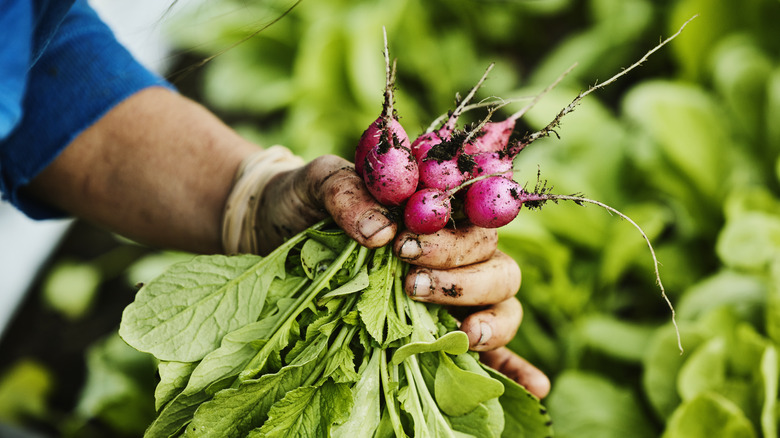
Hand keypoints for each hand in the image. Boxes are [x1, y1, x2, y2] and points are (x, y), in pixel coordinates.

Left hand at [256, 153, 548, 397]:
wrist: (273, 228)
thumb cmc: (302, 200)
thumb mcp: (316, 184)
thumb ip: (347, 195)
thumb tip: (381, 233)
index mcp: (432, 208)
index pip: (473, 215)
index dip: (453, 235)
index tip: (407, 246)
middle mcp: (451, 249)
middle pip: (494, 262)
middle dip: (462, 279)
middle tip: (411, 284)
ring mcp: (449, 291)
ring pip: (502, 300)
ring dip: (491, 318)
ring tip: (463, 334)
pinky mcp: (436, 327)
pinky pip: (490, 349)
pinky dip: (514, 367)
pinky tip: (535, 388)